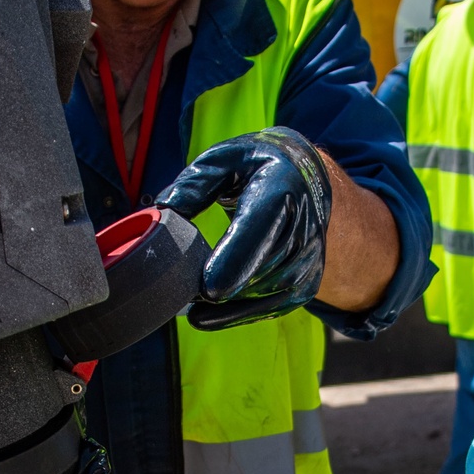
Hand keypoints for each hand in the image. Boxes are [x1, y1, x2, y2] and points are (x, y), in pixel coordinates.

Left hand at [156, 128, 331, 329]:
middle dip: (219, 284)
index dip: (236, 260)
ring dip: (226, 301)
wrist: (306, 178)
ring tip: (189, 292)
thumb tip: (164, 213)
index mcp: (281, 188)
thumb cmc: (258, 167)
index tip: (208, 288)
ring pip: (262, 294)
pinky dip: (236, 314)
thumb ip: (193, 185)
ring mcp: (309, 259)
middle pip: (259, 270)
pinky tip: (206, 315)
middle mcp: (304, 226)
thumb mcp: (224, 158)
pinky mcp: (307, 284)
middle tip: (179, 286)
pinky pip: (270, 308)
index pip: (261, 229)